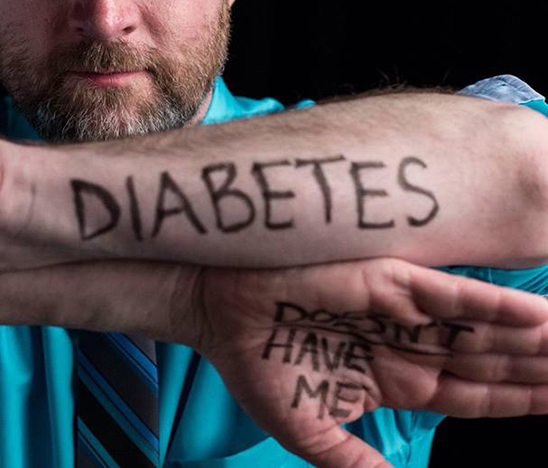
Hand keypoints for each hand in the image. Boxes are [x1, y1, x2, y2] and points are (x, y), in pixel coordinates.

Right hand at [188, 257, 547, 467]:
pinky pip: (453, 297)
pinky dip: (497, 308)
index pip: (473, 394)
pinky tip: (540, 318)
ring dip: (534, 341)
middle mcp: (406, 344)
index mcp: (393, 378)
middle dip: (541, 372)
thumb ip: (357, 461)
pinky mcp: (388, 284)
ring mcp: (401, 313)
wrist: (218, 314)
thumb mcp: (308, 431)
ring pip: (483, 330)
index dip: (521, 402)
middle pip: (491, 364)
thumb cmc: (257, 364)